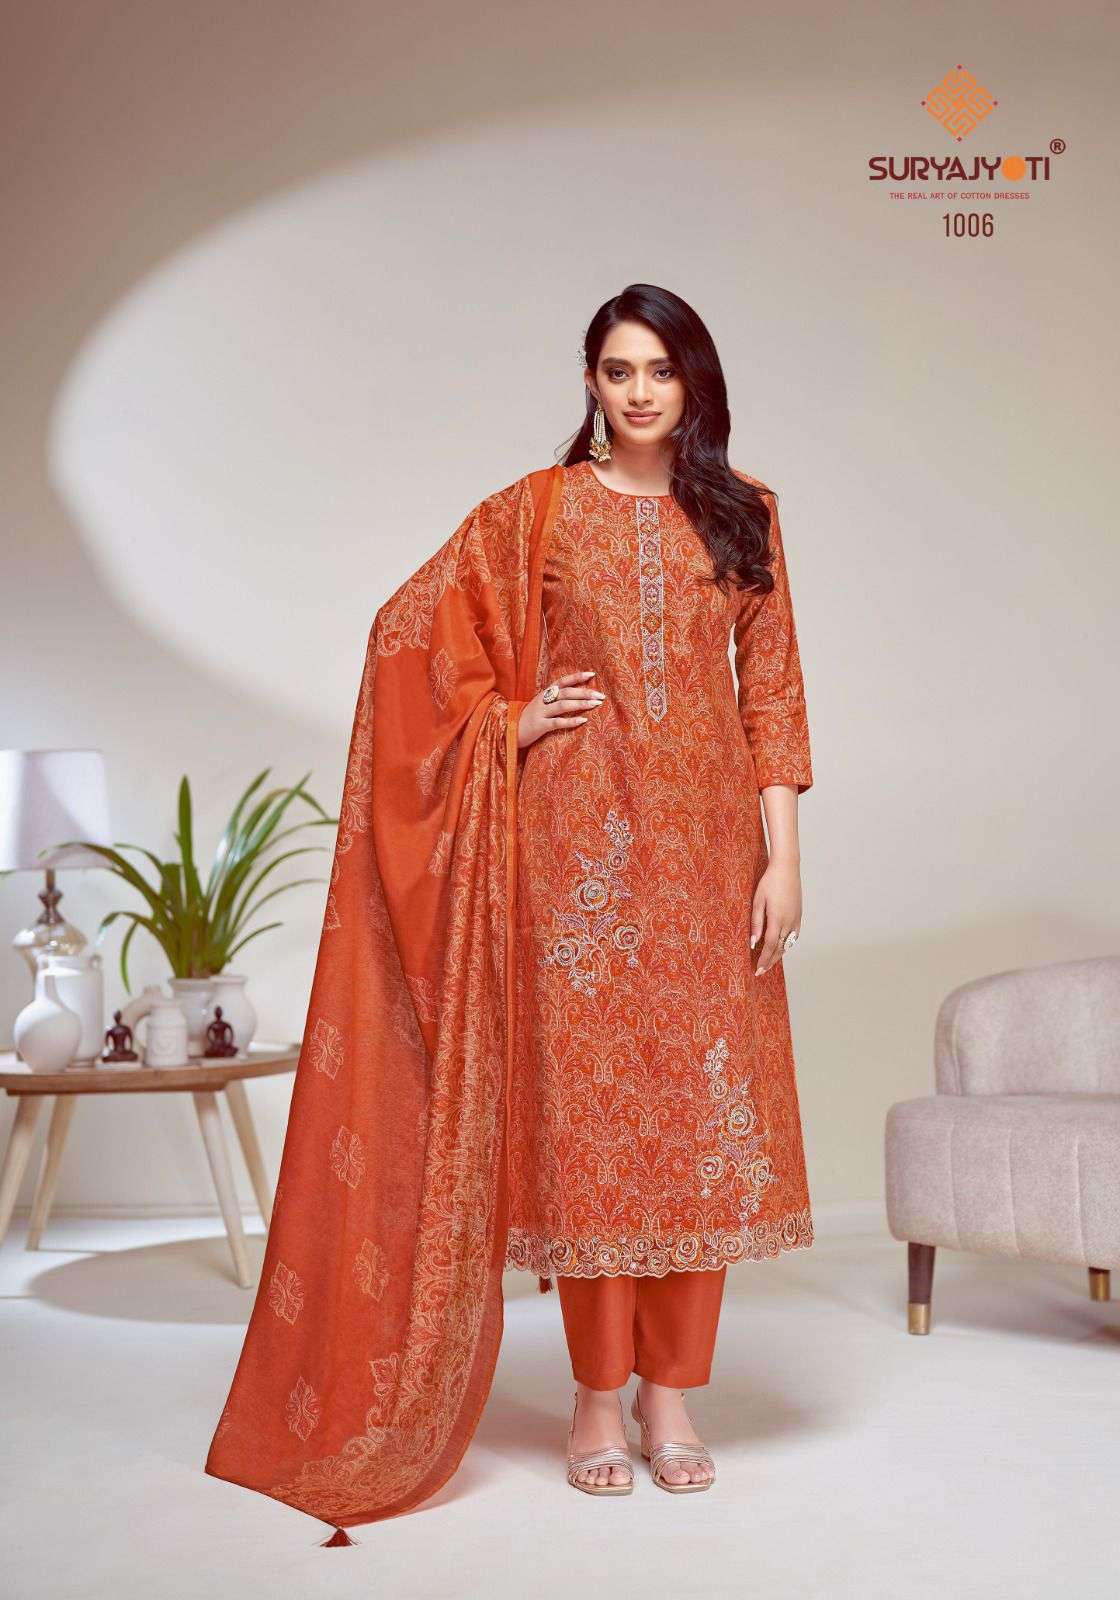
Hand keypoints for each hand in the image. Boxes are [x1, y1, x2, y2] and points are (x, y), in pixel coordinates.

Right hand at [517, 670, 604, 748]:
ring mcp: (540, 712)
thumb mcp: (540, 705)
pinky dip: (571, 721)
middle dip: (585, 693)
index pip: (562, 681)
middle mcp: (543, 700)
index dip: (577, 677)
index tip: (592, 674)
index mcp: (544, 693)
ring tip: (595, 705)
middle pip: (566, 692)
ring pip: (563, 705)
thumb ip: (553, 699)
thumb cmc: (528, 719)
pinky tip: (583, 721)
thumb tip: (575, 696)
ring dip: (581, 704)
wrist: (507, 731)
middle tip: (601, 695)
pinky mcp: (539, 726)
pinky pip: (557, 723)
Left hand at [750, 857, 802, 976]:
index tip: (757, 970)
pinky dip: (787, 945)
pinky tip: (781, 947)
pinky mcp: (799, 915)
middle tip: (761, 971)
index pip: (770, 946)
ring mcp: (796, 919)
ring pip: (788, 944)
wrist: (787, 868)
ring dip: (778, 954)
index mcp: (778, 919)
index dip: (763, 960)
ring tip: (769, 962)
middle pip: (780, 948)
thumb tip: (753, 942)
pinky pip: (794, 936)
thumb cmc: (769, 882)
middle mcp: (789, 922)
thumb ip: (756, 923)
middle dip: (770, 961)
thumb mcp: (758, 901)